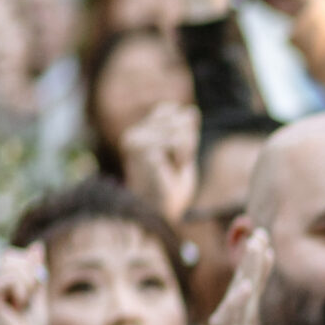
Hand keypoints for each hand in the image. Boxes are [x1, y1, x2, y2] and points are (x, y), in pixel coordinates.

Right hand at [0, 246, 47, 324]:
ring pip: (14, 268)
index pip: (15, 257)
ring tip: (19, 309)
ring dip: (28, 289)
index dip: (31, 271)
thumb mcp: (36, 297)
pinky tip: (14, 309)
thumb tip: (37, 245)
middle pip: (14, 258)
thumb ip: (35, 272)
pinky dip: (21, 294)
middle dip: (31, 279)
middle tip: (25, 304)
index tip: (29, 297)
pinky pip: (11, 279)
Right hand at [121, 101, 199, 225]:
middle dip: (187, 144)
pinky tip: (169, 171)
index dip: (184, 131)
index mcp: (140, 131)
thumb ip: (186, 132)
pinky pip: (179, 142)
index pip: (172, 110)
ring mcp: (136, 140)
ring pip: (181, 130)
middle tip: (174, 166)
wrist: (158, 213)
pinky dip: (182, 158)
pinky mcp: (143, 149)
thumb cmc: (168, 187)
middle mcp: (134, 133)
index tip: (176, 155)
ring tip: (170, 170)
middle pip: (180, 120)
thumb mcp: (183, 154)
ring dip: (185, 154)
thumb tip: (191, 111)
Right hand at [164, 233, 276, 324]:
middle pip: (242, 292)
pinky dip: (236, 304)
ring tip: (257, 244)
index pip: (250, 301)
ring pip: (234, 301)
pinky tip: (247, 285)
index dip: (259, 274)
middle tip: (262, 232)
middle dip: (252, 262)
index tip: (267, 247)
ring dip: (246, 272)